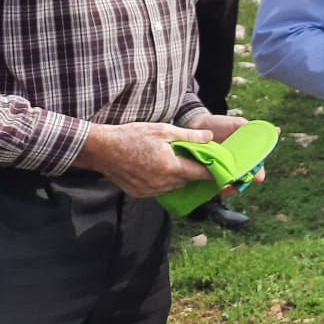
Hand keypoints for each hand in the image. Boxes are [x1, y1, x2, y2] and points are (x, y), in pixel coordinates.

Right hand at [75, 120, 215, 197]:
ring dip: (179, 177)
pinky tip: (160, 169)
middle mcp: (161, 183)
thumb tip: (209, 137)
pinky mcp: (139, 193)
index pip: (199, 174)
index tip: (221, 169)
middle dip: (194, 172)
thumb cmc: (132, 136)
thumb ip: (189, 136)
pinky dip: (164, 182)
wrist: (102, 149)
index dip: (211, 171)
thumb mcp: (163, 130)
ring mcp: (149, 190)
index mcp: (170, 167)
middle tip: (197, 160)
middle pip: (187, 181)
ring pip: (174, 187)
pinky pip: (159, 190)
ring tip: (177, 162)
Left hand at [200, 112, 266, 192]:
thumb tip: (277, 130)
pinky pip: (212, 184)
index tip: (258, 178)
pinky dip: (214, 188)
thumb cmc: (218, 124)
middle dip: (242, 183)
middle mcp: (234, 163)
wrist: (193, 124)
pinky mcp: (206, 173)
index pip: (255, 166)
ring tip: (225, 188)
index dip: (258, 172)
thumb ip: (253, 130)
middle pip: (243, 178)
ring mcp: (221, 169)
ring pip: (229, 183)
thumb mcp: (237, 124)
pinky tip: (214, 189)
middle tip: (237, 185)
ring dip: (229, 188)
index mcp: (244, 153)